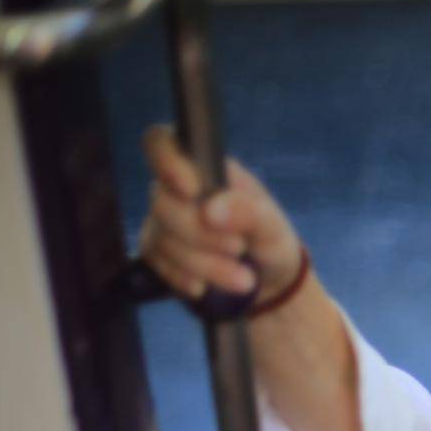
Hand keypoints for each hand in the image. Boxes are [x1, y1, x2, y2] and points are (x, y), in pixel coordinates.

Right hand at [135, 123, 303, 305]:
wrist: (267, 284)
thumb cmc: (269, 241)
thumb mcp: (273, 226)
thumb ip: (249, 212)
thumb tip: (210, 210)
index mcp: (204, 167)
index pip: (161, 142)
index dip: (167, 162)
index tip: (192, 190)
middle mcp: (176, 189)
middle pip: (161, 202)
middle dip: (201, 234)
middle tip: (239, 248)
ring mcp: (162, 221)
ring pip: (162, 238)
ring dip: (204, 264)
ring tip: (243, 278)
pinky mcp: (156, 252)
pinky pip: (158, 263)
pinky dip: (186, 278)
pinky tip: (207, 287)